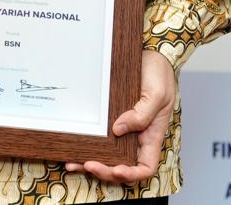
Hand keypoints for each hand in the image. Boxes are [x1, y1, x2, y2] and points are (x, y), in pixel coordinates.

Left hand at [65, 50, 174, 183]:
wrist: (150, 56)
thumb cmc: (158, 74)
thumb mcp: (157, 94)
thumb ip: (142, 114)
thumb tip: (119, 130)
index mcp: (151, 135)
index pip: (145, 167)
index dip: (131, 174)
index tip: (116, 169)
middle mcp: (137, 137)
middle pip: (122, 166)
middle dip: (105, 170)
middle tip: (87, 164)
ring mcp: (123, 129)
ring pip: (108, 155)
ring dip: (90, 163)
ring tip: (72, 162)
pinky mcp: (111, 119)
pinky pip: (99, 138)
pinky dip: (86, 145)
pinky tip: (72, 146)